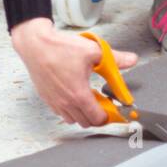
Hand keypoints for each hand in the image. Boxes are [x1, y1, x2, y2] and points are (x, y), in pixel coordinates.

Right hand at [11, 17, 138, 128]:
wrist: (35, 44)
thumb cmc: (59, 48)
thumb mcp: (93, 50)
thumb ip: (115, 59)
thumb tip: (131, 60)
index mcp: (79, 95)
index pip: (98, 118)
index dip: (109, 115)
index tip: (114, 108)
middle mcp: (66, 103)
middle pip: (86, 122)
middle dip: (97, 115)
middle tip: (103, 102)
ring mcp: (54, 102)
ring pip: (72, 119)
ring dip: (82, 113)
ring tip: (88, 97)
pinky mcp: (46, 98)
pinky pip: (60, 113)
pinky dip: (69, 109)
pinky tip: (73, 94)